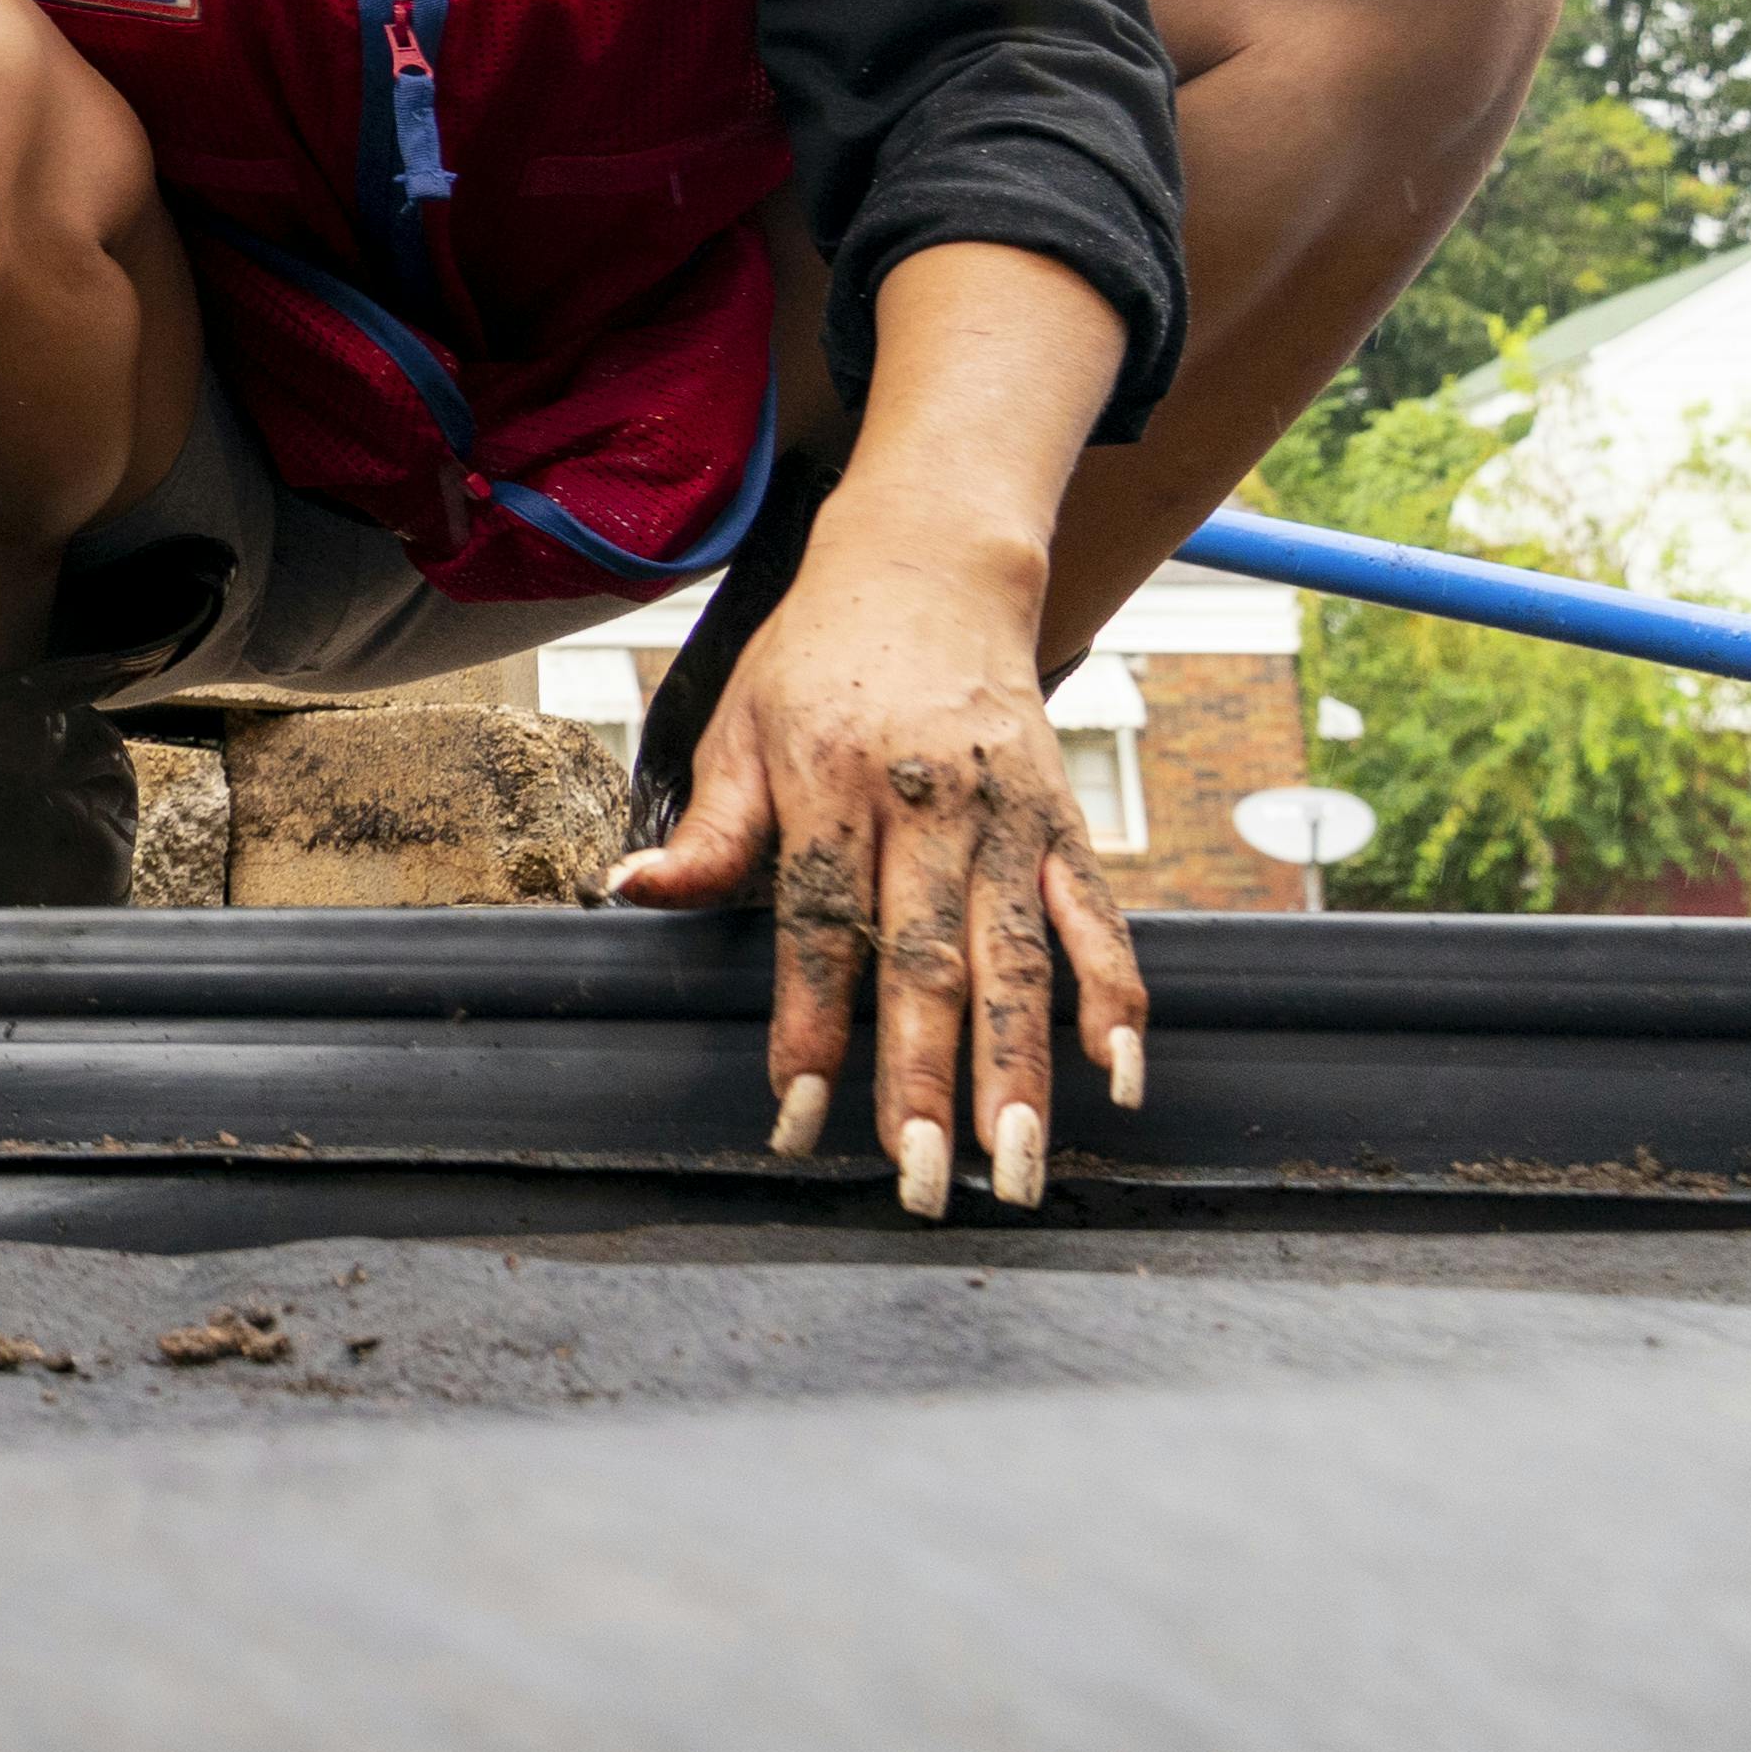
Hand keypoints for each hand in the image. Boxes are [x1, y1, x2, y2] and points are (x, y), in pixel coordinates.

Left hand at [613, 511, 1148, 1212]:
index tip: (795, 1119)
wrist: (929, 570)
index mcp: (830, 784)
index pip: (816, 927)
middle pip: (926, 961)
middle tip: (920, 1181)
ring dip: (1022, 1070)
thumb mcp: (737, 726)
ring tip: (1017, 1163)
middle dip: (924, 1081)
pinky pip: (1098, 919)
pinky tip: (1119, 1074)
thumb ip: (705, 830)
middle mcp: (927, 806)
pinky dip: (1117, 997)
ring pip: (1018, 960)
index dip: (807, 1027)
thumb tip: (630, 896)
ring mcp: (1008, 817)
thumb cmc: (816, 662)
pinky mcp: (1065, 821)